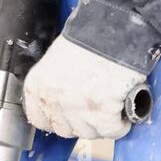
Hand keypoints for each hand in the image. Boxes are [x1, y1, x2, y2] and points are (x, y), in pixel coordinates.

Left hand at [23, 36, 146, 139]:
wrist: (115, 27)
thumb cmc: (89, 37)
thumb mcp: (57, 60)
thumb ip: (55, 84)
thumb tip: (63, 103)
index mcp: (38, 86)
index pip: (39, 119)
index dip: (58, 118)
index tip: (69, 115)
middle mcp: (53, 100)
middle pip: (65, 130)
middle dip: (81, 122)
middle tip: (94, 107)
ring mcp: (77, 108)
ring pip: (90, 133)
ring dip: (102, 124)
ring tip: (111, 105)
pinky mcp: (103, 112)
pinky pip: (112, 130)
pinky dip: (121, 124)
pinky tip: (122, 109)